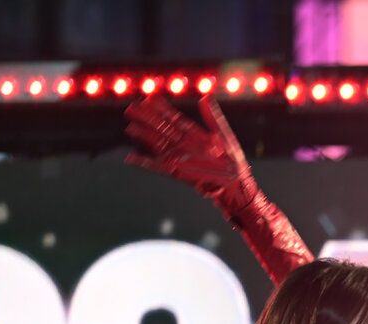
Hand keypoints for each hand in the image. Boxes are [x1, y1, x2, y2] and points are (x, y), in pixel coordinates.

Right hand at [125, 95, 250, 197]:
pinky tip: (131, 159)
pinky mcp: (179, 173)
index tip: (149, 98)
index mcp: (194, 134)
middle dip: (147, 119)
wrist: (237, 182)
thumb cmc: (233, 160)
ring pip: (158, 144)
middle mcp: (184, 145)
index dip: (162, 109)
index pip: (174, 119)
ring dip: (144, 136)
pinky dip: (145, 164)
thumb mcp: (224, 135)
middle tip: (130, 108)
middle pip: (161, 129)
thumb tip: (205, 97)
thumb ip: (213, 117)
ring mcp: (181, 158)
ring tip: (130, 127)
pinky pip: (159, 167)